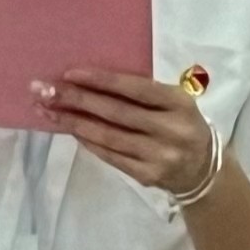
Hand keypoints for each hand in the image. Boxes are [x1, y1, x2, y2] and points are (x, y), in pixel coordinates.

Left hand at [34, 68, 216, 197]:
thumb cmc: (182, 124)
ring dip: (74, 122)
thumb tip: (91, 82)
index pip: (135, 88)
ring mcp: (158, 155)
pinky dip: (88, 141)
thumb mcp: (175, 103)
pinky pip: (110, 155)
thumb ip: (144, 94)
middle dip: (77, 100)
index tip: (70, 74)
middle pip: (115, 112)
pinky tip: (70, 130)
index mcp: (179, 103)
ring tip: (48, 110)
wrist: (204, 170)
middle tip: (45, 90)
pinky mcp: (146, 175)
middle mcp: (170, 129)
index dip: (101, 80)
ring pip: (108, 136)